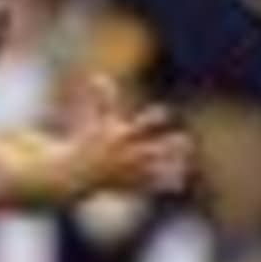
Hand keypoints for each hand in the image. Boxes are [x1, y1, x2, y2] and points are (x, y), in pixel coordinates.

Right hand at [65, 77, 191, 195]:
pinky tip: (179, 182)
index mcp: (119, 137)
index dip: (153, 118)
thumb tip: (98, 76)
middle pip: (151, 150)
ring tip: (186, 163)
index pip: (139, 126)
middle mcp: (125, 155)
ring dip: (170, 167)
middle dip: (168, 147)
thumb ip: (102, 100)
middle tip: (186, 140)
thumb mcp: (96, 121)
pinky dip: (163, 183)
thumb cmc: (89, 143)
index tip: (165, 112)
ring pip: (154, 170)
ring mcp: (128, 172)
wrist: (74, 173)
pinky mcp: (128, 184)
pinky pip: (148, 185)